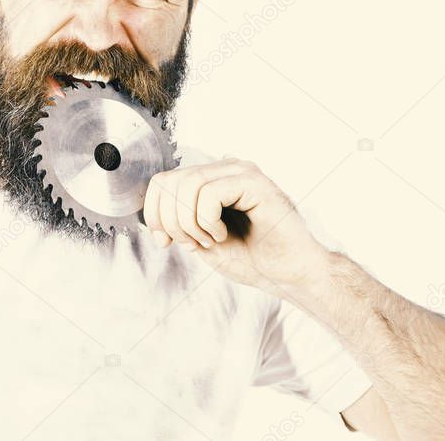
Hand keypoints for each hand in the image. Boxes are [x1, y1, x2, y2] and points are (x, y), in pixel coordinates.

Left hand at [142, 158, 330, 292]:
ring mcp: (240, 172)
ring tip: (212, 240)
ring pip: (187, 184)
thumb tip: (155, 216)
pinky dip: (208, 221)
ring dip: (191, 223)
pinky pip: (209, 194)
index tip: (165, 242)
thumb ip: (179, 222)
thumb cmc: (254, 259)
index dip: (154, 213)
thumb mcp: (202, 241)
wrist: (290, 275)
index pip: (162, 181)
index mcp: (212, 179)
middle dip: (171, 222)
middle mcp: (225, 169)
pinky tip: (224, 234)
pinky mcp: (254, 182)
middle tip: (194, 244)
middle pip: (170, 181)